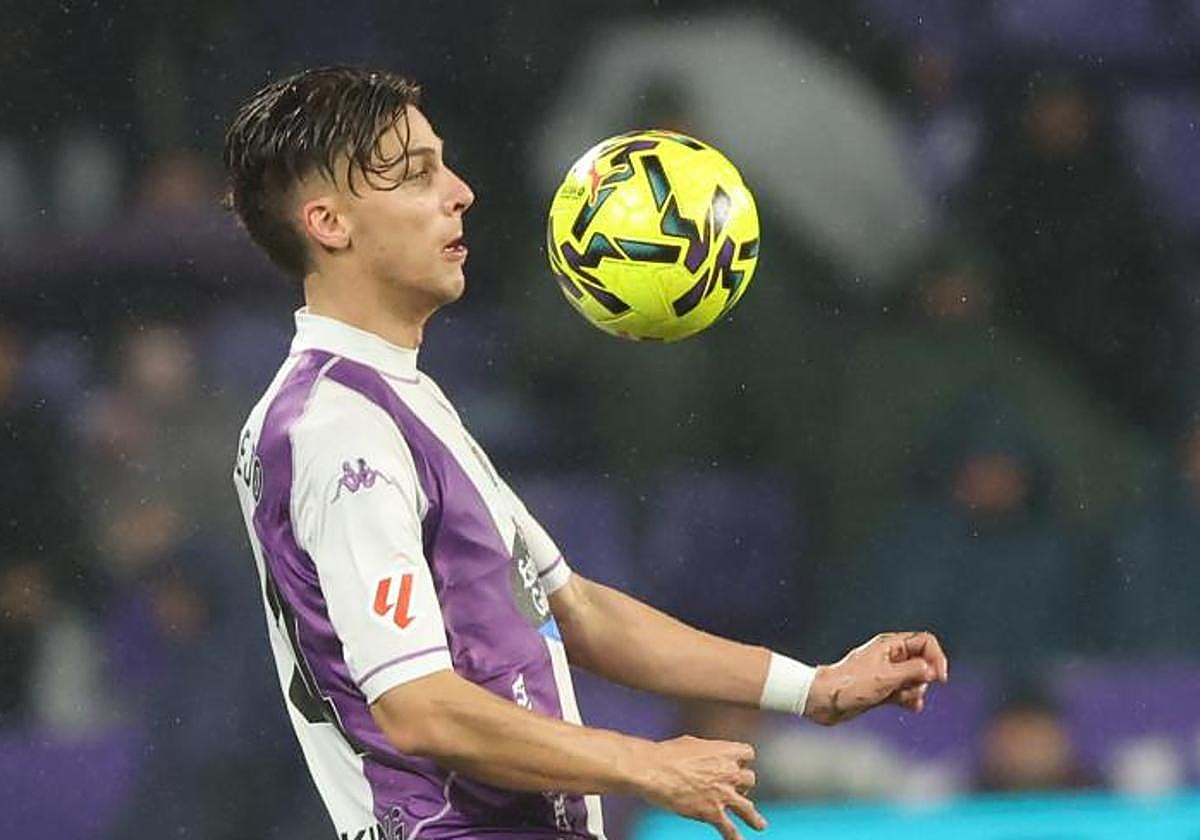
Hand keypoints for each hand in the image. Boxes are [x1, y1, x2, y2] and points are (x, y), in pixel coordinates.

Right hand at [634, 735, 766, 839]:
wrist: (654, 770)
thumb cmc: (667, 754)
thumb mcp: (692, 744)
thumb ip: (706, 752)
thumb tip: (705, 757)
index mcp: (724, 751)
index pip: (748, 753)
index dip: (742, 760)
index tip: (737, 764)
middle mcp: (729, 772)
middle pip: (749, 779)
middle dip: (741, 785)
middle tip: (730, 789)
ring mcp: (723, 794)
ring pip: (748, 808)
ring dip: (754, 818)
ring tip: (760, 825)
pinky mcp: (712, 813)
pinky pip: (730, 829)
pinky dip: (734, 838)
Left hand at [803, 631, 948, 725]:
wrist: (824, 700)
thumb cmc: (850, 685)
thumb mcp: (886, 677)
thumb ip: (912, 671)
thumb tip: (932, 669)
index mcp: (889, 645)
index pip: (924, 642)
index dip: (936, 657)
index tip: (939, 677)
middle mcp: (890, 657)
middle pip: (923, 661)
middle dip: (924, 677)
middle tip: (910, 687)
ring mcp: (887, 673)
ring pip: (915, 679)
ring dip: (916, 690)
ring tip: (903, 698)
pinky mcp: (883, 689)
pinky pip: (905, 692)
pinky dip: (910, 699)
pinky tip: (910, 707)